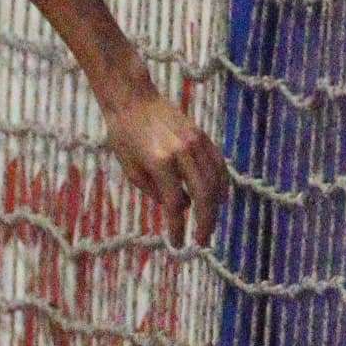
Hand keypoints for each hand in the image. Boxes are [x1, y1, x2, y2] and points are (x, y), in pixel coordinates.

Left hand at [103, 85, 227, 248]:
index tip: (178, 244)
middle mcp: (182, 153)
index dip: (177, 227)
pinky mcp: (203, 137)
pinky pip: (219, 165)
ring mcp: (196, 143)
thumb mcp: (130, 168)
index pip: (173, 204)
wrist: (134, 100)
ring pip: (215, 182)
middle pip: (203, 196)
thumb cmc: (124, 136)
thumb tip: (180, 208)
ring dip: (215, 207)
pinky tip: (219, 199)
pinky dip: (221, 184)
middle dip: (205, 222)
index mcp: (160, 163)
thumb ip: (155, 191)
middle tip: (201, 241)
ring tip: (208, 224)